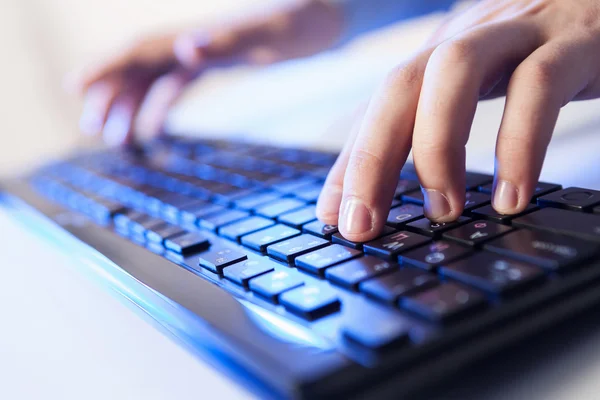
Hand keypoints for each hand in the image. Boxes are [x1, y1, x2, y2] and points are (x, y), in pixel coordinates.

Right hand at [68, 0, 341, 144]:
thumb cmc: (306, 21)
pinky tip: (155, 131)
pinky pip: (178, 87)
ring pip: (154, 80)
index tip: (76, 87)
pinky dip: (160, 109)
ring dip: (131, 107)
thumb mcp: (273, 32)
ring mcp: (205, 52)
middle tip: (92, 128)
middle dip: (111, 95)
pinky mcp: (219, 62)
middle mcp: (196, 41)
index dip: (108, 67)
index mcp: (201, 35)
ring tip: (116, 140)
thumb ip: (229, 41)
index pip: (142, 49)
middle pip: (140, 67)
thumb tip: (185, 50)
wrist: (332, 14)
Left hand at [317, 0, 599, 241]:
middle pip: (399, 87)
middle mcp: (467, 35)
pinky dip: (519, 145)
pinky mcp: (571, 41)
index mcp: (442, 53)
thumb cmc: (548, 50)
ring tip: (442, 212)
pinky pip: (537, 86)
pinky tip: (512, 196)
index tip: (335, 217)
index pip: (378, 109)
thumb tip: (418, 190)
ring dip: (438, 147)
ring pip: (455, 72)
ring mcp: (518, 32)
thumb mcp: (486, 84)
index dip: (350, 163)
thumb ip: (446, 124)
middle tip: (364, 224)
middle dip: (372, 160)